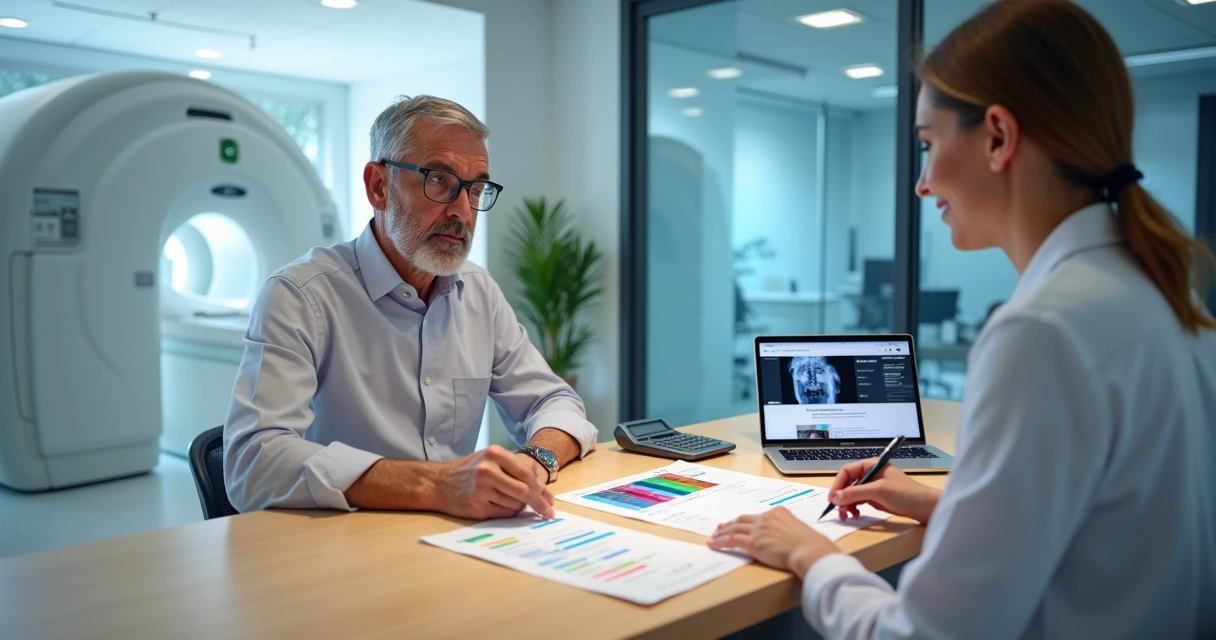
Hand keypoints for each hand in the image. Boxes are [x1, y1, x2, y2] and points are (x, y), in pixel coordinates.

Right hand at [432, 445, 555, 519]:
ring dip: (521, 507)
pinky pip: (504, 513)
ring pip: (515, 503)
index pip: (527, 473)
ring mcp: (481, 489)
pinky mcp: (477, 507)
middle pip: (524, 490)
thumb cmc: (469, 470)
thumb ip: (515, 469)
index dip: (542, 489)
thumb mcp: (490, 459)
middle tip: (548, 512)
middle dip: (539, 503)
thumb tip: (543, 490)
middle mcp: (488, 470)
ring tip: (514, 503)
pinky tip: (503, 507)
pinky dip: (510, 512)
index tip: (551, 500)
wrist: (438, 483)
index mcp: (494, 454)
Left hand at [708, 507, 838, 576]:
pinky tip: (713, 544)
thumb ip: (788, 530)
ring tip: (714, 536)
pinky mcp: (753, 543)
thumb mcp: (799, 530)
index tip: (738, 523)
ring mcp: (758, 529)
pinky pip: (731, 541)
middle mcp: (766, 518)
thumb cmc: (810, 545)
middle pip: (742, 520)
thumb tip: (786, 538)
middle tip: (720, 527)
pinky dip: (720, 542)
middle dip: (730, 524)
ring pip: (734, 529)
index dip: (745, 520)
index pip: (757, 516)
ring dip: (721, 533)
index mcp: (778, 512)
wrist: (809, 550)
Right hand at [828, 458, 939, 524]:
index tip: (832, 499)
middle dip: (841, 497)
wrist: (926, 507)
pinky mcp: (877, 498)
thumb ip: (855, 493)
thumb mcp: (878, 491)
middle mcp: (870, 474)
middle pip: (847, 483)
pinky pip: (859, 501)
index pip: (846, 472)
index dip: (837, 484)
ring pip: (852, 493)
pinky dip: (855, 507)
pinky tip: (856, 514)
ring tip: (847, 515)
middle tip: (839, 511)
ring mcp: (874, 486)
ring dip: (847, 504)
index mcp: (871, 465)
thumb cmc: (905, 494)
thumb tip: (835, 498)